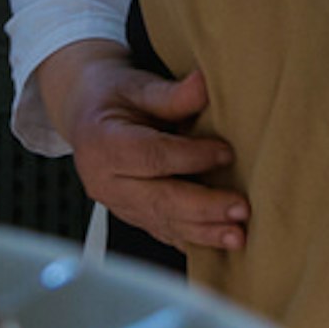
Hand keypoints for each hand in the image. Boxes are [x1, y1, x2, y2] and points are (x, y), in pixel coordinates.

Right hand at [34, 39, 248, 253]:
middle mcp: (105, 181)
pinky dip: (193, 240)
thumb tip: (203, 85)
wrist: (88, 113)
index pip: (151, 157)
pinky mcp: (132, 217)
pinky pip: (163, 232)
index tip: (226, 153)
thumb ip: (172, 94)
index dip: (191, 157)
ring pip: (162, 223)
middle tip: (240, 209)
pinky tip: (219, 243)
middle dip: (203, 208)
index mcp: (103, 144)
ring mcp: (117, 204)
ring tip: (237, 235)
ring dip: (203, 232)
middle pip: (158, 200)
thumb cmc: (113, 97)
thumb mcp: (138, 86)